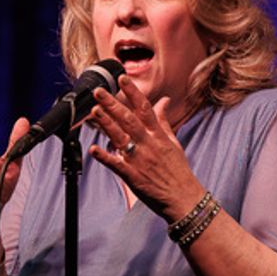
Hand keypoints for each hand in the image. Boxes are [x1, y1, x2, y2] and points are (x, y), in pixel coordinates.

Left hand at [87, 76, 204, 221]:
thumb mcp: (174, 142)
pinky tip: (93, 149)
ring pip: (120, 137)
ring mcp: (139, 160)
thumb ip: (164, 121)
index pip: (144, 108)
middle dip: (113, 104)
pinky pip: (116, 165)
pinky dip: (105, 157)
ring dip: (106, 124)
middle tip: (99, 91)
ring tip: (94, 111)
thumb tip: (163, 101)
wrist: (183, 198)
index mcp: (158, 135)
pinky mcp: (133, 176)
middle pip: (128, 119)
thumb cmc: (178, 171)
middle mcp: (148, 144)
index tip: (122, 78)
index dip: (132, 92)